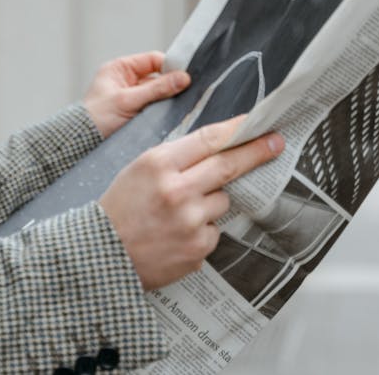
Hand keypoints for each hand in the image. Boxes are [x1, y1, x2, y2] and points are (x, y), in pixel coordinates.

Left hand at [83, 51, 190, 138]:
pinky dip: (163, 112)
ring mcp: (133, 98)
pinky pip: (156, 109)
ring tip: (179, 107)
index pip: (153, 60)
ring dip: (167, 101)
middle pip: (158, 78)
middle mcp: (127, 81)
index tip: (186, 77)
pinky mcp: (136, 114)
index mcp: (119, 69)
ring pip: (159, 94)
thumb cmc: (96, 119)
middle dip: (171, 86)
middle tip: (187, 93)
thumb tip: (183, 78)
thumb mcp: (127, 101)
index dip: (170, 66)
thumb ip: (156, 89)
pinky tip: (171, 117)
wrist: (81, 145)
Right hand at [98, 115, 283, 289]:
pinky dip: (201, 230)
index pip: (208, 139)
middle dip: (256, 152)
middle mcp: (178, 191)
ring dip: (209, 202)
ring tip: (178, 212)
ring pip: (221, 201)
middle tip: (275, 144)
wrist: (103, 253)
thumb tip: (216, 148)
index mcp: (159, 164)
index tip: (257, 125)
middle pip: (228, 166)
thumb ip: (174, 157)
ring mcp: (190, 222)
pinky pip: (213, 231)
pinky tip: (176, 234)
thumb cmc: (119, 207)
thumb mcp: (138, 168)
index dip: (237, 130)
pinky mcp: (198, 249)